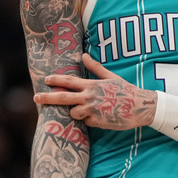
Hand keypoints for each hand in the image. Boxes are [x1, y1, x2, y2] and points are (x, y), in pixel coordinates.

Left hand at [34, 53, 157, 129]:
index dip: (56, 80)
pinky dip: (90, 121)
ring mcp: (93, 110)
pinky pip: (87, 123)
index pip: (70, 81)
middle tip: (35, 98)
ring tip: (90, 110)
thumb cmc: (127, 91)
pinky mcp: (98, 122)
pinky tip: (102, 117)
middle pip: (63, 97)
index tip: (46, 80)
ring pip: (73, 113)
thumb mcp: (111, 77)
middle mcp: (90, 97)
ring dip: (76, 113)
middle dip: (48, 97)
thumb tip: (84, 55)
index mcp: (92, 85)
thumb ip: (96, 67)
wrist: (141, 107)